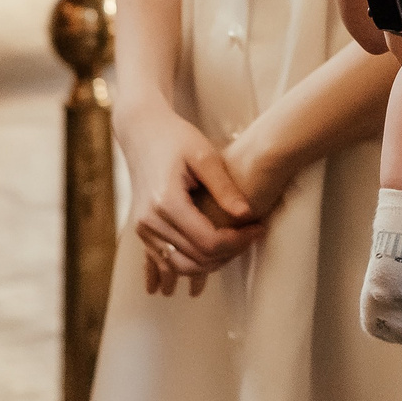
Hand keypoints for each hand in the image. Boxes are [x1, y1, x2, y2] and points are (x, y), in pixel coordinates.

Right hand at [114, 101, 260, 293]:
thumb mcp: (204, 155)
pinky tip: (212, 258)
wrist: (143, 132)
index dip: (239, 241)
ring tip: (235, 245)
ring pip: (181, 267)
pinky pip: (166, 262)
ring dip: (211, 264)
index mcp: (166, 202)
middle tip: (251, 236)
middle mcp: (150, 221)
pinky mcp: (143, 232)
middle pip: (197, 258)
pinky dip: (190, 265)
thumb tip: (246, 214)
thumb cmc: (176, 138)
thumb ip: (224, 187)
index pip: (208, 241)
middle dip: (229, 253)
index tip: (258, 228)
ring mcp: (143, 230)